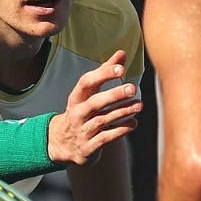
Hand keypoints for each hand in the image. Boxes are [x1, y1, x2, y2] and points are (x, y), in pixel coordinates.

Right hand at [47, 50, 142, 165]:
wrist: (62, 144)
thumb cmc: (82, 112)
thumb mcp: (88, 93)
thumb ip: (104, 73)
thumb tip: (122, 53)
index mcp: (76, 97)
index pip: (86, 82)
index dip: (103, 74)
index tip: (121, 69)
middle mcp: (77, 113)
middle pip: (94, 102)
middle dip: (114, 95)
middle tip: (133, 88)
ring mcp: (82, 131)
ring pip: (102, 120)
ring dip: (122, 112)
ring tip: (139, 105)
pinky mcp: (88, 147)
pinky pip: (105, 138)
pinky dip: (120, 131)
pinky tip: (134, 124)